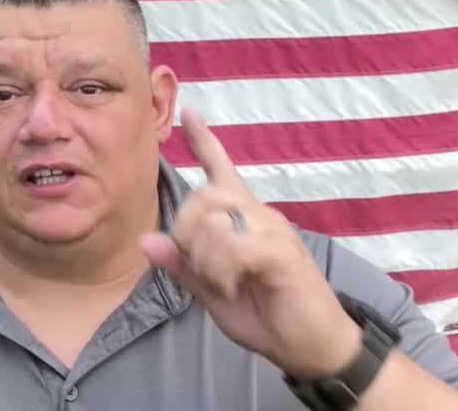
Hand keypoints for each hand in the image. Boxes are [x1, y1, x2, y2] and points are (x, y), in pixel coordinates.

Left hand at [140, 108, 362, 379]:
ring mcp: (273, 229)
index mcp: (242, 219)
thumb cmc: (265, 315)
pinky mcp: (282, 250)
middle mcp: (258, 214)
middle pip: (202, 195)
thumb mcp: (212, 293)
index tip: (188, 112)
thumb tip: (146, 241)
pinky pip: (234, 246)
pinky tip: (234, 287)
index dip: (203, 141)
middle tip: (204, 271)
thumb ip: (183, 266)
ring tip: (224, 283)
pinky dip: (223, 271)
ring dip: (206, 258)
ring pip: (214, 219)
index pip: (220, 170)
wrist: (311, 346)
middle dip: (188, 234)